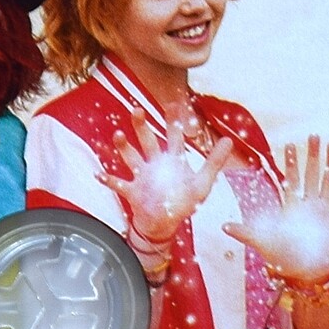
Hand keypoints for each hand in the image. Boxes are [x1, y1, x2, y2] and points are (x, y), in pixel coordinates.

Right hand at [98, 108, 231, 245]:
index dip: (173, 122)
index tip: (172, 105)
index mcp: (172, 160)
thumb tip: (229, 141)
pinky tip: (99, 174)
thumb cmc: (183, 203)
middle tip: (137, 110)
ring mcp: (141, 176)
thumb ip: (214, 162)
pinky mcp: (132, 191)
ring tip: (118, 135)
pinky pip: (118, 184)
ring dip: (124, 147)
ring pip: (130, 157)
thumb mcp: (202, 183)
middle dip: (141, 126)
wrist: (163, 223)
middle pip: (147, 140)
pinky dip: (108, 180)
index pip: (174, 137)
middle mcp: (154, 164)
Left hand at [223, 135, 328, 284]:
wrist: (305, 272)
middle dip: (313, 155)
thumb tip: (223, 226)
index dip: (291, 162)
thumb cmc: (283, 257)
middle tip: (314, 136)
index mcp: (292, 206)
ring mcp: (325, 211)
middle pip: (311, 174)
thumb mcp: (263, 242)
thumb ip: (245, 232)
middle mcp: (309, 205)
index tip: (290, 144)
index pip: (291, 179)